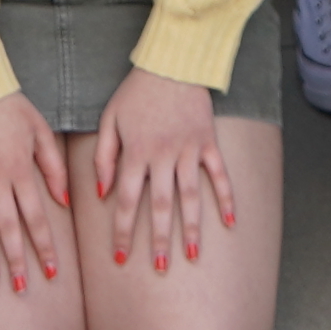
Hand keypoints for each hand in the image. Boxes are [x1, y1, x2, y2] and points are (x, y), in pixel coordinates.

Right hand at [0, 91, 67, 293]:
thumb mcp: (41, 130)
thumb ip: (54, 166)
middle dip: (17, 259)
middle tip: (22, 287)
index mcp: (21, 169)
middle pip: (9, 226)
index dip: (44, 246)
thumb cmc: (11, 107)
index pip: (35, 216)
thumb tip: (65, 201)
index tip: (52, 271)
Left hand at [84, 68, 236, 272]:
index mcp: (136, 152)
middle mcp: (163, 155)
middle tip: (159, 267)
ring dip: (191, 227)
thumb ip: (103, 157)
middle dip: (158, 239)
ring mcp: (189, 150)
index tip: (121, 258)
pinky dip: (226, 198)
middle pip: (159, 205)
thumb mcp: (109, 119)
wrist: (172, 62)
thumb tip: (100, 193)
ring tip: (191, 255)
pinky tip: (230, 223)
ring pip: (190, 196)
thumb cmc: (136, 92)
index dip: (122, 231)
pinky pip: (219, 175)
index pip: (125, 200)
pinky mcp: (209, 142)